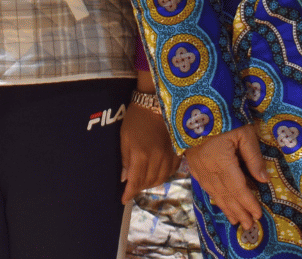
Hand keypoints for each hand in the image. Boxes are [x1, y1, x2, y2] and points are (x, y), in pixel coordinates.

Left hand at [119, 90, 177, 204]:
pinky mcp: (177, 151)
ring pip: (161, 179)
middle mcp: (157, 158)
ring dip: (151, 183)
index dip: (129, 193)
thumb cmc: (136, 118)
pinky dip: (163, 176)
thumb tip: (125, 178)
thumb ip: (125, 159)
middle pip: (148, 182)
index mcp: (141, 155)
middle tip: (132, 187)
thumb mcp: (124, 137)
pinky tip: (157, 173)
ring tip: (143, 181)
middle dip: (139, 188)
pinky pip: (172, 171)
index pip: (135, 181)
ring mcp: (169, 155)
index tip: (124, 199)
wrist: (156, 101)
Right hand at [185, 124, 266, 230]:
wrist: (193, 103)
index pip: (238, 188)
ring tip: (236, 221)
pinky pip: (205, 186)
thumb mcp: (244, 132)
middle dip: (239, 211)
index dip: (248, 203)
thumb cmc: (224, 114)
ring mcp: (197, 167)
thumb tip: (263, 180)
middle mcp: (208, 168)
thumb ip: (253, 157)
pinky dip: (214, 197)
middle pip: (226, 195)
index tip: (258, 215)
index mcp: (222, 161)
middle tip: (249, 226)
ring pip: (214, 193)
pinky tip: (219, 203)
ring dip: (227, 208)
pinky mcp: (192, 163)